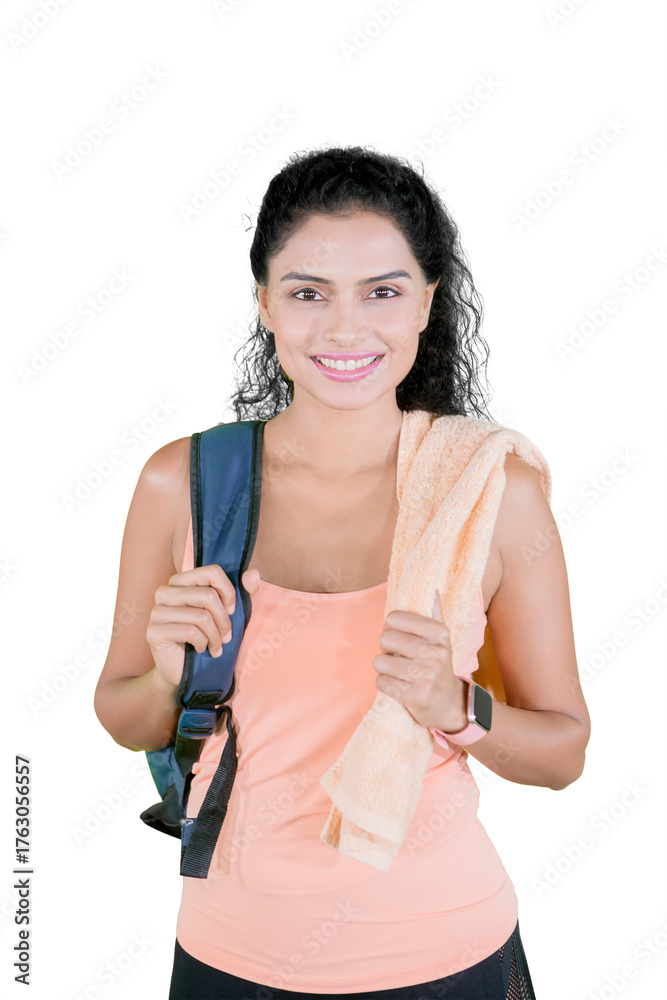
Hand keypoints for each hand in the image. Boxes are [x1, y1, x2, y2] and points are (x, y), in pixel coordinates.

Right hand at [146, 565, 260, 693]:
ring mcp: (157, 612)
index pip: (212, 572)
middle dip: (224, 620)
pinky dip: (203, 643)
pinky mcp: (154, 632)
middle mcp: (165, 592)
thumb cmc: (204, 636)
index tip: (231, 610)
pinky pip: (190, 632)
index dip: (228, 592)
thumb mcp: (226, 612)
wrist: (181, 669)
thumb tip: (253, 574)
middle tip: (227, 636)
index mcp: (180, 581)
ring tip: (216, 646)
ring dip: (215, 636)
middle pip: (208, 595)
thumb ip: (241, 591)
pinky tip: (201, 649)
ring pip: (201, 616)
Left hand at [373, 588, 467, 731]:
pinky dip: (385, 683)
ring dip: (384, 667)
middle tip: (397, 655)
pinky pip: (382, 682)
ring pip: (380, 662)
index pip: (394, 618)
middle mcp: (435, 653)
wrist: (449, 704)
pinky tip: (398, 684)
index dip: (390, 627)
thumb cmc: (439, 666)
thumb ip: (434, 615)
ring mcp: (425, 676)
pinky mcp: (415, 696)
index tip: (398, 636)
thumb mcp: (442, 640)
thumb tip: (432, 590)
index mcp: (440, 634)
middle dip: (386, 648)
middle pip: (385, 639)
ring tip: (398, 671)